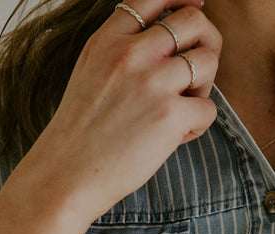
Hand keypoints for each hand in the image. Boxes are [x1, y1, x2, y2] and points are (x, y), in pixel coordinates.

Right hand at [17, 0, 221, 225]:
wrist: (66, 175)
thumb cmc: (80, 134)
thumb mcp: (90, 72)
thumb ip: (121, 51)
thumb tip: (167, 43)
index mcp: (108, 39)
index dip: (183, 1)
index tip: (195, 9)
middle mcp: (131, 53)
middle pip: (194, 20)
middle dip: (207, 42)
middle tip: (199, 69)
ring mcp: (152, 83)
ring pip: (208, 61)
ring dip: (204, 86)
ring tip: (184, 108)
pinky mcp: (170, 116)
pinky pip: (209, 109)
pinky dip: (198, 125)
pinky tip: (176, 137)